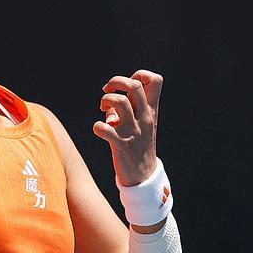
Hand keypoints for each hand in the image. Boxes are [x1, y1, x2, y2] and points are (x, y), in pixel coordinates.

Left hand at [92, 69, 162, 186]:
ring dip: (105, 100)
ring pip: (119, 102)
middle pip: (134, 85)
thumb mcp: (140, 124)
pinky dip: (97, 126)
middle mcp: (144, 118)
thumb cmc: (138, 146)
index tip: (125, 87)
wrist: (143, 177)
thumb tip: (109, 106)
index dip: (139, 75)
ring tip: (102, 110)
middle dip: (116, 81)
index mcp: (151, 111)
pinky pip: (105, 130)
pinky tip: (99, 129)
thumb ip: (128, 110)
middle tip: (106, 92)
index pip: (155, 80)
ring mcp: (133, 131)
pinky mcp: (121, 145)